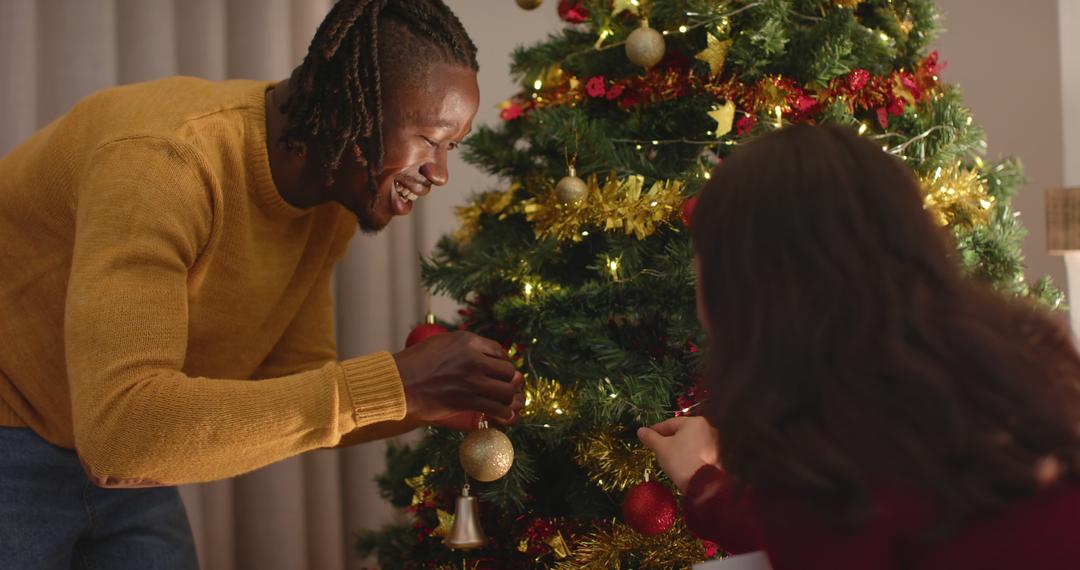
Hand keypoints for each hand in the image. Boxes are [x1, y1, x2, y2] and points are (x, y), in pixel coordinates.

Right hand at [393, 331, 523, 426]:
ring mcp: (472, 380)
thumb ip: (461, 348)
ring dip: (510, 399)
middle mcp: (474, 358)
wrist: (396, 384)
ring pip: (506, 390)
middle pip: (508, 370)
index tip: (502, 371)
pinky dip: (504, 415)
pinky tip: (505, 418)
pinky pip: (497, 408)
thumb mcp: (439, 345)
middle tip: (507, 389)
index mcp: (467, 340)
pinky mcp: (468, 400)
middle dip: (510, 381)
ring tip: (508, 404)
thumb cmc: (411, 365)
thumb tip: (477, 356)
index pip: (499, 350)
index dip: (504, 362)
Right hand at [637, 416, 720, 491]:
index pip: (669, 423)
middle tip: (656, 449)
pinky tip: (682, 464)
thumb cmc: (680, 461)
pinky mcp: (718, 455)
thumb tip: (640, 431)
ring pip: (691, 442)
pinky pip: (698, 451)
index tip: (646, 437)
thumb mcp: (661, 448)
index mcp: (694, 422)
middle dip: (668, 440)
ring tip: (669, 458)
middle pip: (681, 432)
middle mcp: (708, 428)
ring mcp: (715, 442)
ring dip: (680, 448)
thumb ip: (650, 437)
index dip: (655, 431)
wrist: (704, 484)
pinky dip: (689, 455)